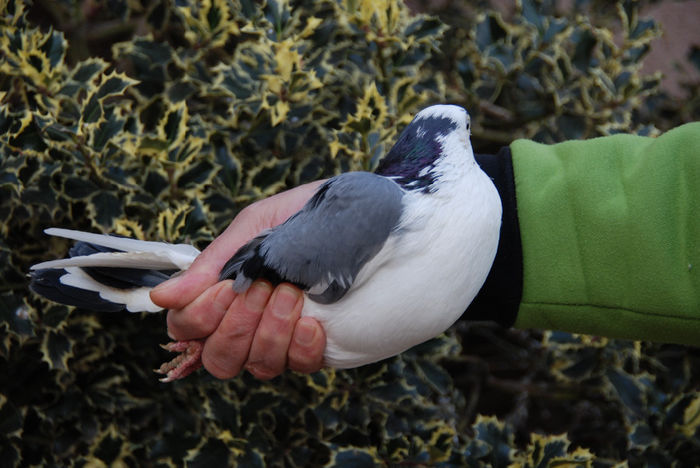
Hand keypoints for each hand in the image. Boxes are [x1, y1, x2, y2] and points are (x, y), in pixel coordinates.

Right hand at [150, 181, 326, 378]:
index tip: (229, 288)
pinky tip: (313, 322)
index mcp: (227, 289)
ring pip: (255, 367)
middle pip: (217, 358)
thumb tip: (162, 298)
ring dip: (271, 332)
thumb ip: (215, 263)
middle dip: (238, 326)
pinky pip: (298, 367)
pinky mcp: (318, 348)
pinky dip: (301, 347)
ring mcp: (284, 338)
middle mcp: (251, 320)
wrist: (369, 213)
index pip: (186, 327)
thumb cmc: (310, 213)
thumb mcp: (258, 225)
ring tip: (293, 294)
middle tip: (266, 288)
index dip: (199, 318)